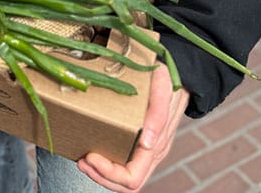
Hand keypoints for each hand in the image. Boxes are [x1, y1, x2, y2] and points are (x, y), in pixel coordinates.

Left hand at [77, 63, 188, 191]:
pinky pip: (123, 164)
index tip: (91, 155)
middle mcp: (152, 153)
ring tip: (83, 158)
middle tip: (82, 160)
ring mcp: (146, 151)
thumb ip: (158, 114)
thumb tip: (147, 143)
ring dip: (100, 173)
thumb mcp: (162, 88)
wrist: (178, 78)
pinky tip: (93, 149)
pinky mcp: (140, 144)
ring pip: (123, 178)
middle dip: (100, 176)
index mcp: (157, 146)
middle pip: (125, 184)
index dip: (109, 173)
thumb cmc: (168, 81)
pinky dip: (105, 163)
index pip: (132, 177)